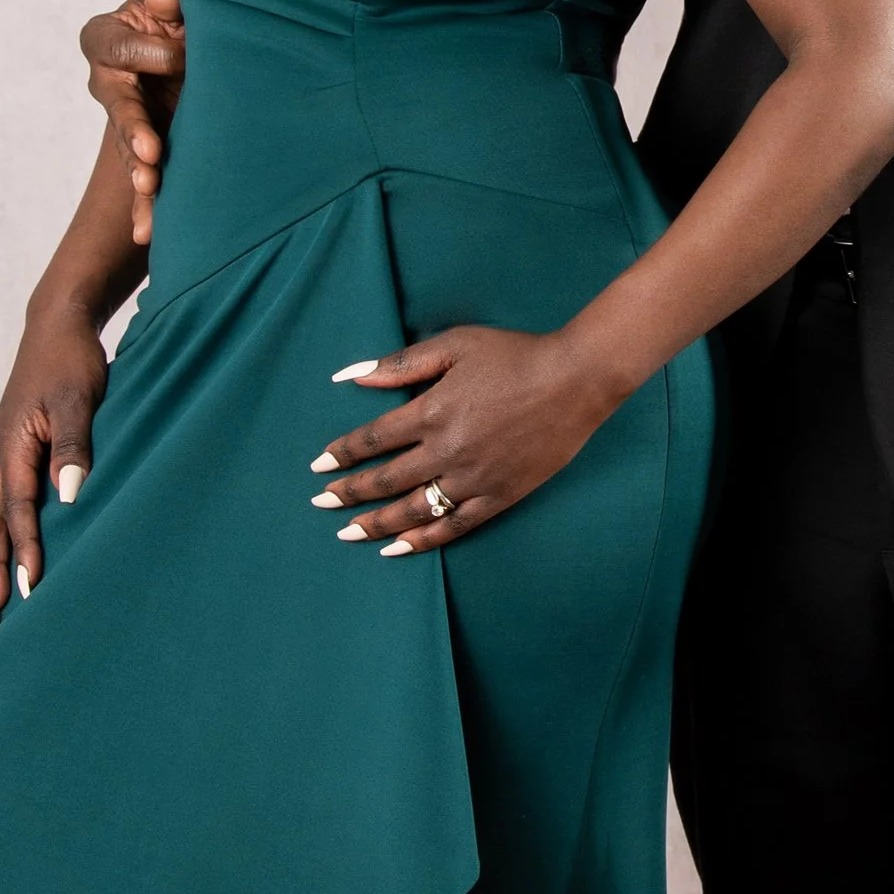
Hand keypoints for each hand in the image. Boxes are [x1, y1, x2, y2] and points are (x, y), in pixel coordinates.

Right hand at [0, 298, 109, 620]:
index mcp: (14, 446)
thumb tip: (68, 496)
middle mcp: (0, 457)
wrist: (56, 326)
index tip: (29, 590)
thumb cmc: (73, 361)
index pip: (17, 510)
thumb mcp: (79, 399)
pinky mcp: (8, 455)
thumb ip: (73, 445)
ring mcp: (0, 457)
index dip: (24, 551)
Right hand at [82, 0, 184, 244]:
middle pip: (117, 106)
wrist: (207, 46)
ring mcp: (127, 119)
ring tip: (150, 189)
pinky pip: (143, 183)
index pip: (114, 46)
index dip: (147, 53)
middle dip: (133, 130)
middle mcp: (110, 82)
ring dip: (140, 172)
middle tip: (150, 152)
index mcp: (109, 38)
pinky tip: (147, 234)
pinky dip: (147, 208)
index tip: (182, 55)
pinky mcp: (147, 149)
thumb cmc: (190, 12)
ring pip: (128, 149)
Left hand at [305, 325, 623, 552]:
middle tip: (320, 504)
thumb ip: (401, 364)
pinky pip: (453, 526)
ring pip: (414, 510)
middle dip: (348, 493)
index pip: (372, 440)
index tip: (317, 466)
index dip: (342, 454)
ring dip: (376, 524)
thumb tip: (351, 375)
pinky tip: (398, 548)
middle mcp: (446, 451)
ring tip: (349, 534)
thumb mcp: (455, 345)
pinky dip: (423, 539)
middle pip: (385, 479)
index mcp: (431, 412)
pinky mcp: (498, 496)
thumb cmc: (515, 355)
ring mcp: (473, 478)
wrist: (576, 380)